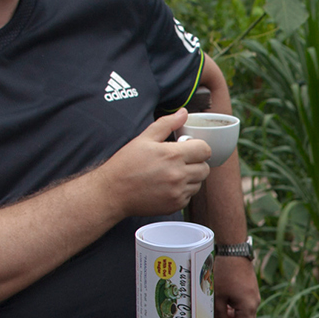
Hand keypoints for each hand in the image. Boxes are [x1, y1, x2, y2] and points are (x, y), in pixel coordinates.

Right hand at [96, 110, 210, 216]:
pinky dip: (182, 191)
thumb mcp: (144, 138)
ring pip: (198, 183)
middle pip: (205, 168)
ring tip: (172, 174)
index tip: (190, 149)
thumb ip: (166, 124)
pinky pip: (189, 197)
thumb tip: (183, 113)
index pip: (205, 150)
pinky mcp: (175, 205)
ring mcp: (178, 192)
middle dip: (196, 163)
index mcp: (173, 155)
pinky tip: (167, 186)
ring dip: (191, 178)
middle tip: (181, 162)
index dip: (199, 148)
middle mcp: (178, 175)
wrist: (113, 192)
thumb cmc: (126, 164)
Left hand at [212, 253, 259, 317]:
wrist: (234, 251)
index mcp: (248, 307)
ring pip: (243, 316)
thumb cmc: (225, 273)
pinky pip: (243, 306)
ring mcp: (253, 296)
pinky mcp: (250, 290)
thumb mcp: (218, 297)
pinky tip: (222, 307)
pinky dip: (234, 310)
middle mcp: (254, 303)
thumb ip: (219, 316)